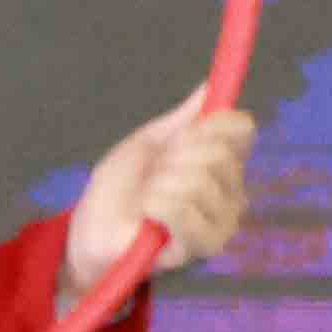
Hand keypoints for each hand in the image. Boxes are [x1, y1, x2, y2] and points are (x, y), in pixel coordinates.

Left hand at [63, 98, 257, 299]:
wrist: (89, 234)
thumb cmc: (117, 192)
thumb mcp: (145, 145)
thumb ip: (180, 119)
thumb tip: (208, 86)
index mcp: (223, 163)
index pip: (241, 128)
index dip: (208, 125)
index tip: (177, 137)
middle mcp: (233, 190)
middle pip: (217, 152)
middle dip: (171, 160)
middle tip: (152, 179)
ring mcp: (223, 220)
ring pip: (198, 180)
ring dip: (158, 186)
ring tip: (146, 203)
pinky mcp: (205, 244)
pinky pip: (183, 208)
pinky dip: (154, 205)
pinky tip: (147, 217)